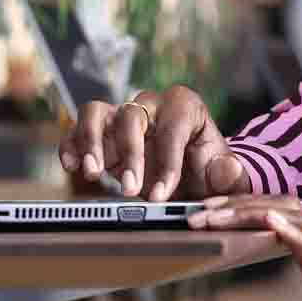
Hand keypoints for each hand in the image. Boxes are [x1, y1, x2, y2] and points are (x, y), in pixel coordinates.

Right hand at [58, 86, 249, 200]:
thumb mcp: (226, 177)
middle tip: (130, 191)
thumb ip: (231, 175)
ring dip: (91, 141)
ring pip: (96, 111)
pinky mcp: (100, 133)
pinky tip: (70, 165)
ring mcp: (120, 117)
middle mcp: (150, 105)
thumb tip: (226, 168)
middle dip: (129, 154)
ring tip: (93, 172)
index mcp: (184, 107)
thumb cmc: (208, 172)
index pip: (173, 128)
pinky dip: (70, 145)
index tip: (162, 195)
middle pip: (131, 116)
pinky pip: (76, 129)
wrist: (189, 177)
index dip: (166, 162)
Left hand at [189, 195, 301, 300]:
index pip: (282, 219)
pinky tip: (270, 222)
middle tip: (196, 211)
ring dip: (253, 213)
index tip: (208, 212)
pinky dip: (293, 234)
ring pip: (297, 221)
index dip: (245, 210)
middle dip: (238, 205)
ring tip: (216, 213)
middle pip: (284, 209)